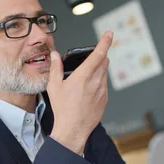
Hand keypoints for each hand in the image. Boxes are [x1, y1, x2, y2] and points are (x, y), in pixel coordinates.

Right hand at [47, 31, 112, 153]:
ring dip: (98, 71)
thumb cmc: (63, 109)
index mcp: (84, 76)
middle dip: (99, 57)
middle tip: (89, 61)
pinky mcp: (105, 100)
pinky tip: (87, 92)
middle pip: (104, 62)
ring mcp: (102, 91)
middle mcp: (96, 82)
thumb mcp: (54, 86)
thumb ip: (56, 68)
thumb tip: (55, 55)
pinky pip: (104, 86)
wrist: (73, 129)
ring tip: (84, 80)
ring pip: (104, 74)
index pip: (99, 54)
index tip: (109, 34)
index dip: (105, 42)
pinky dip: (98, 83)